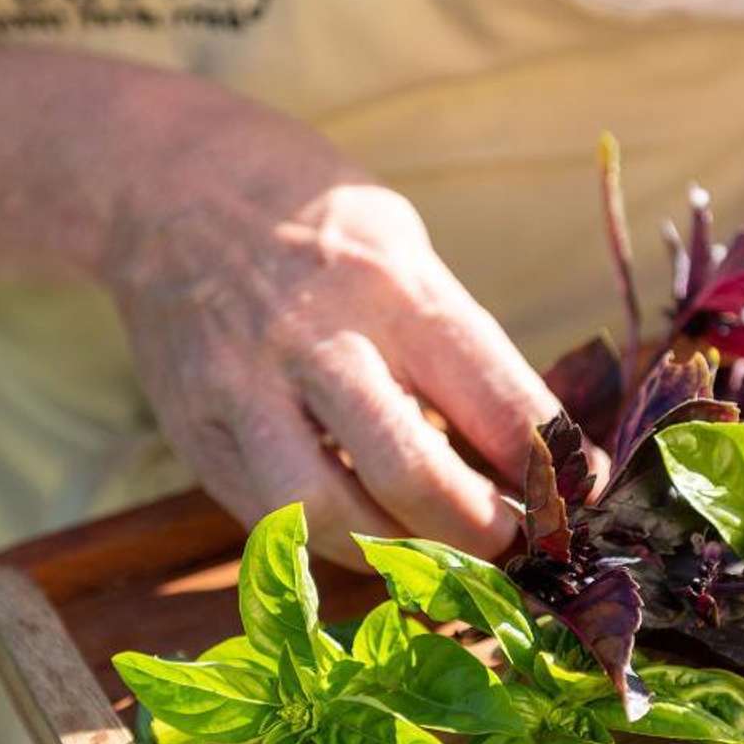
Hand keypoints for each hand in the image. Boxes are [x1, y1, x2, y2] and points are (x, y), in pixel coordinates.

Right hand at [102, 109, 559, 565]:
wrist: (168, 187)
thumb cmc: (316, 219)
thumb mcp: (405, 247)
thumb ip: (457, 348)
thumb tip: (533, 454)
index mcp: (392, 284)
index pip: (495, 398)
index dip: (549, 469)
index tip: (576, 502)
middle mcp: (316, 338)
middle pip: (411, 472)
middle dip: (478, 533)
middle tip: (513, 549)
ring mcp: (244, 392)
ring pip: (327, 514)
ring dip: (398, 557)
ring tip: (438, 556)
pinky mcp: (195, 435)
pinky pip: (271, 520)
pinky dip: (330, 540)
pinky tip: (366, 531)